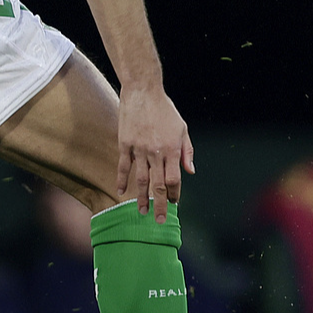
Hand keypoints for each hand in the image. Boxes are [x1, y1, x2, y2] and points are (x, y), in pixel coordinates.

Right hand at [116, 83, 193, 221]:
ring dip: (141, 198)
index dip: (175, 193)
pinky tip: (121, 192)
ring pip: (141, 179)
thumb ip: (187, 151)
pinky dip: (122, 180)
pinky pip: (124, 166)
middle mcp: (156, 152)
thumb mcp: (182, 128)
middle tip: (160, 220)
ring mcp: (139, 148)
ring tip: (142, 212)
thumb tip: (191, 171)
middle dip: (160, 204)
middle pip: (159, 184)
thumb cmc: (165, 110)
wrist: (143, 91)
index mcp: (172, 149)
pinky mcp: (125, 144)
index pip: (175, 179)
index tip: (174, 203)